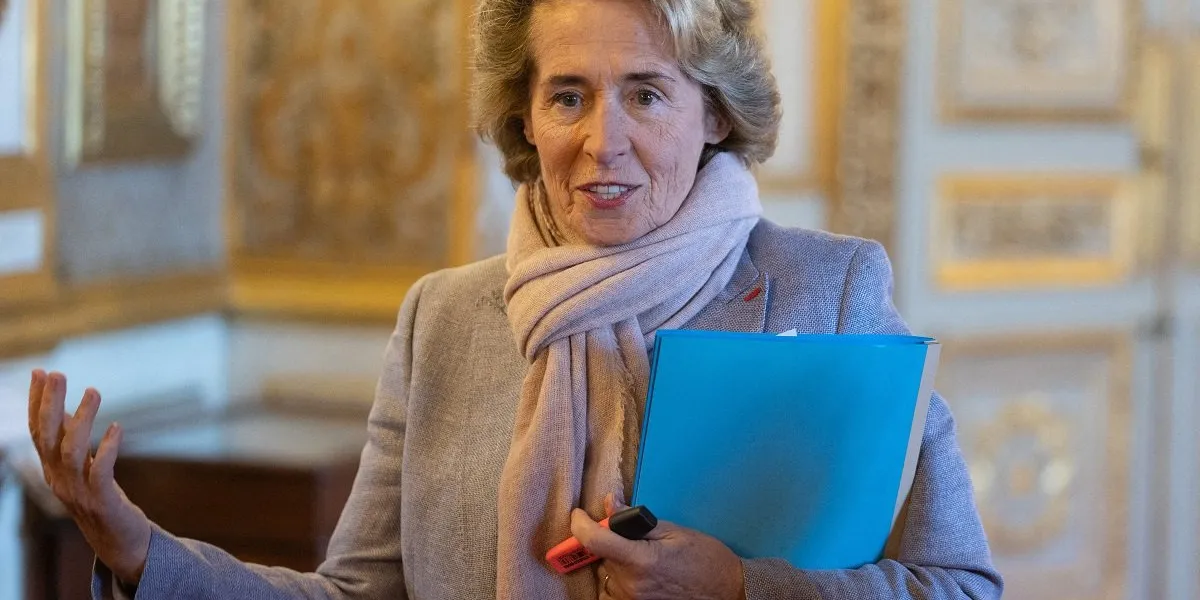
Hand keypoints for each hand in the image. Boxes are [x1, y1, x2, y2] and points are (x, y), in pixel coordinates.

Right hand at [27, 370, 152, 584]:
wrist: (118, 540)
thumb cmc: (100, 498)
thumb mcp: (82, 466)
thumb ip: (73, 440)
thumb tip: (66, 408)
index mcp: (51, 469)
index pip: (38, 431)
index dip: (37, 402)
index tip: (41, 371)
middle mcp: (59, 479)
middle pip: (47, 438)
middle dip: (50, 404)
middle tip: (57, 374)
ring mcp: (78, 492)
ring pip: (71, 452)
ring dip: (82, 420)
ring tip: (94, 391)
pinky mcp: (102, 501)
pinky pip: (100, 472)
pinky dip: (106, 449)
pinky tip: (117, 428)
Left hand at [571, 494, 746, 599]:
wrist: (727, 590)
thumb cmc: (705, 558)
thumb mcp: (673, 531)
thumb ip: (635, 520)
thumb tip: (608, 503)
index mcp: (641, 560)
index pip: (594, 541)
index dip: (580, 524)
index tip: (578, 514)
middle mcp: (631, 585)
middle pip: (601, 557)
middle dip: (608, 543)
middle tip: (630, 537)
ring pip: (606, 575)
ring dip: (614, 563)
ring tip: (639, 559)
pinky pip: (612, 593)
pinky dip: (616, 581)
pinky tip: (634, 575)